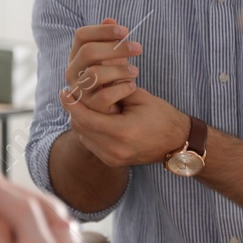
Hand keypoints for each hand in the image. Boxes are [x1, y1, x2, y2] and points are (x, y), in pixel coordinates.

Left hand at [63, 86, 191, 168]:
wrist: (178, 144)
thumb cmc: (163, 116)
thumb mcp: (140, 97)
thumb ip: (113, 89)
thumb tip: (89, 80)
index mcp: (122, 132)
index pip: (86, 118)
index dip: (72, 104)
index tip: (63, 91)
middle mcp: (114, 150)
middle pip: (80, 128)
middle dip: (74, 110)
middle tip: (71, 94)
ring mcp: (112, 159)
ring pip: (83, 136)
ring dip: (80, 120)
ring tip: (81, 104)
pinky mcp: (112, 162)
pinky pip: (91, 143)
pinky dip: (88, 129)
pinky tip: (92, 117)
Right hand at [64, 18, 140, 113]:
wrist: (111, 110)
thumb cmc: (112, 79)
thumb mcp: (111, 58)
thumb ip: (109, 41)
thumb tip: (109, 19)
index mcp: (76, 56)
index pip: (81, 36)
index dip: (102, 31)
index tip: (125, 31)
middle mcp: (72, 72)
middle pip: (88, 52)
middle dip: (116, 48)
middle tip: (138, 48)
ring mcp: (78, 90)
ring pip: (95, 74)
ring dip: (120, 70)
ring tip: (136, 71)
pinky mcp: (89, 108)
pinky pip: (105, 96)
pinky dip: (122, 88)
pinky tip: (133, 85)